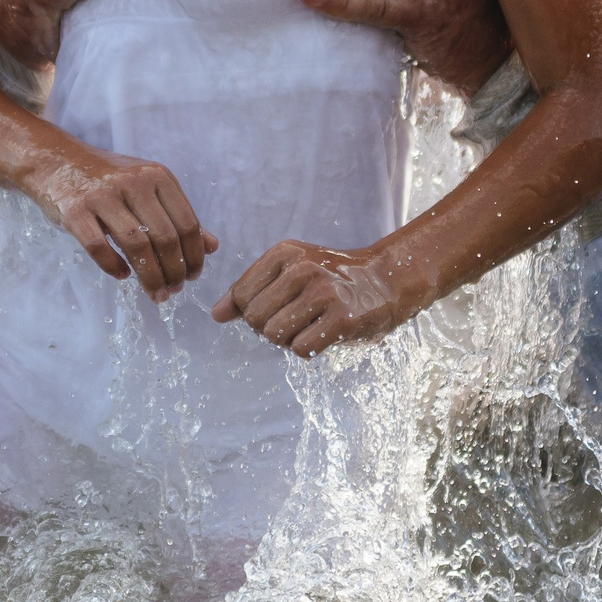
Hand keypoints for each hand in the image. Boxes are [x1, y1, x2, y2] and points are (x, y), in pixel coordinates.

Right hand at [30, 149, 216, 301]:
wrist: (58, 161)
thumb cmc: (108, 178)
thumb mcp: (148, 188)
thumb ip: (178, 215)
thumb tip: (212, 246)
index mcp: (157, 175)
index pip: (188, 223)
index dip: (195, 256)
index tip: (194, 276)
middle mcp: (133, 182)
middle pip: (165, 238)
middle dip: (174, 272)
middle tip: (174, 291)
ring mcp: (102, 196)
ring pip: (136, 246)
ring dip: (150, 277)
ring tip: (155, 293)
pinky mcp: (74, 210)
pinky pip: (98, 247)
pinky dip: (114, 267)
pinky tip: (122, 276)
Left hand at [211, 240, 419, 356]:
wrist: (386, 280)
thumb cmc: (330, 278)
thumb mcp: (289, 272)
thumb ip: (250, 291)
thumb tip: (216, 315)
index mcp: (285, 252)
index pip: (242, 295)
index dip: (252, 311)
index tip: (277, 306)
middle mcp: (303, 268)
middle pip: (255, 319)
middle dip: (269, 328)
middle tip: (295, 319)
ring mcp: (325, 293)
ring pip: (275, 335)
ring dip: (289, 339)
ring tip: (309, 325)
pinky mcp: (343, 320)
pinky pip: (301, 349)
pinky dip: (308, 349)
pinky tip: (324, 334)